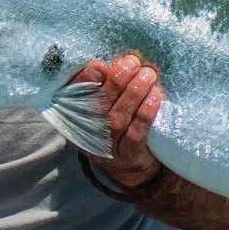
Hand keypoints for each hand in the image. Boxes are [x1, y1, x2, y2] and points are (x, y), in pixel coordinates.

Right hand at [71, 53, 163, 187]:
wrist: (133, 166)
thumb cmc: (118, 125)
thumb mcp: (104, 106)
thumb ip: (104, 85)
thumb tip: (108, 64)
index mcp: (76, 117)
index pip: (73, 97)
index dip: (84, 80)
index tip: (101, 65)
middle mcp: (87, 134)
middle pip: (99, 105)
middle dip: (117, 81)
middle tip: (133, 63)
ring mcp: (107, 147)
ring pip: (117, 118)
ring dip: (134, 93)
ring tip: (148, 75)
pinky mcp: (127, 156)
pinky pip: (135, 133)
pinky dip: (145, 113)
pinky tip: (155, 96)